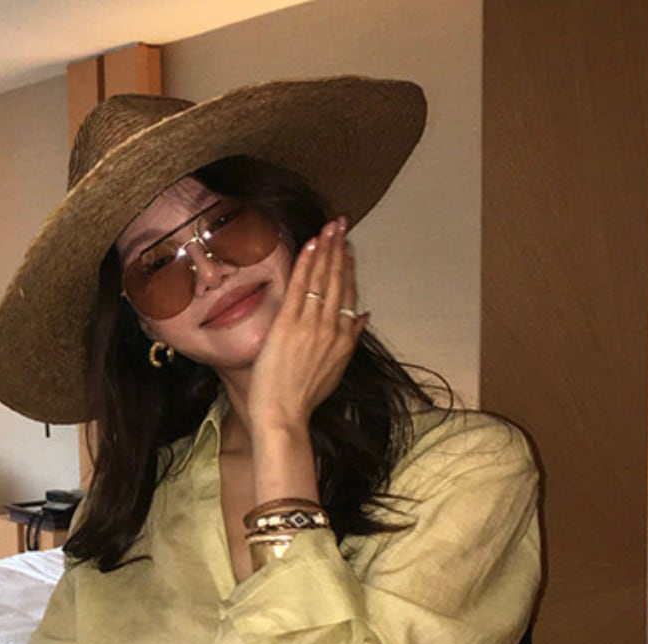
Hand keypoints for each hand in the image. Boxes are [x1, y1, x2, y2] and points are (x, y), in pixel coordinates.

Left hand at [247, 217, 367, 436]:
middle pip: (338, 280)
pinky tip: (311, 244)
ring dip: (326, 248)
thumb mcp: (336, 370)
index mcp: (344, 339)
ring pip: (322, 279)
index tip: (347, 248)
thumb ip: (350, 340)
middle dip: (340, 248)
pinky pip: (300, 286)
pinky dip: (306, 263)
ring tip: (330, 226)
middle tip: (341, 223)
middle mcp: (332, 328)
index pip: (349, 294)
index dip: (348, 268)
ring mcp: (311, 325)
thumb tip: (363, 318)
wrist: (284, 415)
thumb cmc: (303, 398)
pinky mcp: (289, 325)